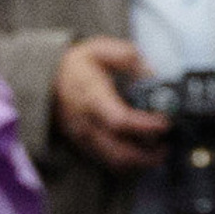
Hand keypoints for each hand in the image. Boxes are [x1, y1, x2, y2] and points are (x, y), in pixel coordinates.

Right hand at [51, 35, 169, 172]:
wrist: (46, 81)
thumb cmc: (77, 66)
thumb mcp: (101, 49)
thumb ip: (128, 59)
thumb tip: (152, 75)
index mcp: (91, 98)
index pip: (120, 121)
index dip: (146, 126)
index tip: (165, 123)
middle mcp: (86, 124)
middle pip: (120, 152)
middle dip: (148, 155)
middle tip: (168, 145)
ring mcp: (83, 139)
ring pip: (115, 163)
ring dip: (141, 163)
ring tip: (159, 152)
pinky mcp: (83, 147)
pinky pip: (109, 163)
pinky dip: (129, 164)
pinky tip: (143, 154)